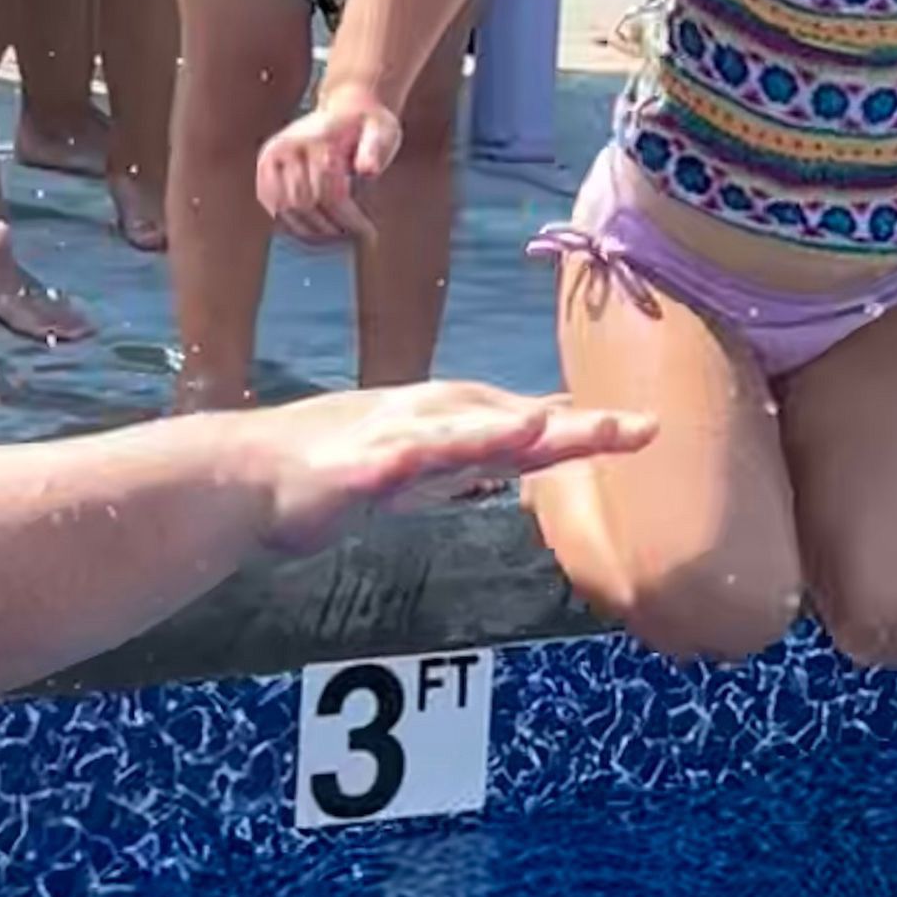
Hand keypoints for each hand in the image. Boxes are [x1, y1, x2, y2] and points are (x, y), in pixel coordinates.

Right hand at [255, 381, 656, 553]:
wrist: (248, 477)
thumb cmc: (329, 467)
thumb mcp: (416, 459)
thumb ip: (470, 452)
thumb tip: (532, 435)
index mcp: (447, 423)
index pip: (530, 422)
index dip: (586, 424)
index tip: (645, 426)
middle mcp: (433, 419)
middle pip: (521, 421)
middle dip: (583, 425)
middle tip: (649, 428)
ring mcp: (400, 438)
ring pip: (479, 431)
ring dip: (533, 428)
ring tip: (590, 428)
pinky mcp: (365, 465)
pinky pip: (415, 457)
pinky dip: (454, 448)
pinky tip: (497, 442)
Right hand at [257, 86, 403, 243]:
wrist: (346, 109)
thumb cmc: (368, 124)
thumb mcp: (384, 130)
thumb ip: (375, 148)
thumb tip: (369, 171)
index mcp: (317, 137)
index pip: (329, 192)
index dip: (350, 218)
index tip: (368, 233)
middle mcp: (288, 145)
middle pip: (306, 203)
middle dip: (331, 225)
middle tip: (352, 238)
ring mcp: (272, 156)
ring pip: (286, 208)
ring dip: (310, 228)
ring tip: (334, 236)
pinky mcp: (265, 166)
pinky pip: (271, 204)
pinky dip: (290, 221)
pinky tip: (312, 229)